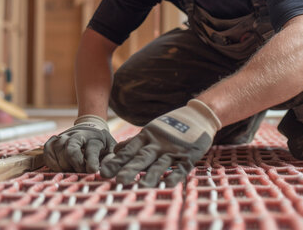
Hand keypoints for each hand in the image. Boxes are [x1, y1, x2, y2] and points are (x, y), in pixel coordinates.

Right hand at [44, 115, 116, 172]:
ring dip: (64, 165)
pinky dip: (52, 162)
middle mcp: (77, 134)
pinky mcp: (53, 141)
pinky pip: (48, 152)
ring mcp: (63, 137)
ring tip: (72, 169)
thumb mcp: (111, 149)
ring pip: (58, 151)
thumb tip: (106, 172)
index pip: (92, 149)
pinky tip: (60, 167)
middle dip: (75, 163)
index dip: (91, 161)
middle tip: (80, 171)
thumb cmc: (101, 144)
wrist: (89, 128)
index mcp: (94, 137)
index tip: (92, 170)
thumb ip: (111, 160)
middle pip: (71, 149)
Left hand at [100, 99, 221, 186]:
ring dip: (151, 176)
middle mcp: (158, 144)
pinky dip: (175, 176)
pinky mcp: (188, 156)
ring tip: (142, 187)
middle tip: (119, 181)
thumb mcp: (151, 130)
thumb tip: (117, 150)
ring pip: (160, 164)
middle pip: (142, 158)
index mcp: (147, 137)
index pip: (128, 151)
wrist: (198, 115)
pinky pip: (181, 167)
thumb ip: (134, 142)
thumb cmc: (171, 126)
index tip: (103, 172)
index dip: (116, 161)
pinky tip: (167, 185)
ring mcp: (173, 150)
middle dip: (130, 169)